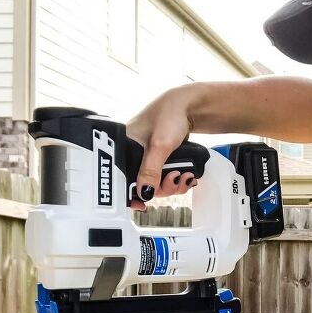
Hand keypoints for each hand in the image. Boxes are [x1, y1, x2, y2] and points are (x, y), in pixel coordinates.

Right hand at [126, 85, 199, 210]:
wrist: (191, 108)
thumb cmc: (169, 116)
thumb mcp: (160, 145)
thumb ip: (150, 170)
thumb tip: (143, 193)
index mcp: (123, 148)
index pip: (121, 178)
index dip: (131, 193)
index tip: (141, 204)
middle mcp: (133, 155)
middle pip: (143, 186)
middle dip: (162, 187)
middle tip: (174, 178)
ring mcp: (148, 159)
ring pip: (158, 185)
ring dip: (174, 185)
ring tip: (184, 174)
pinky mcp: (162, 161)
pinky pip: (167, 179)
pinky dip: (178, 180)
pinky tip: (187, 174)